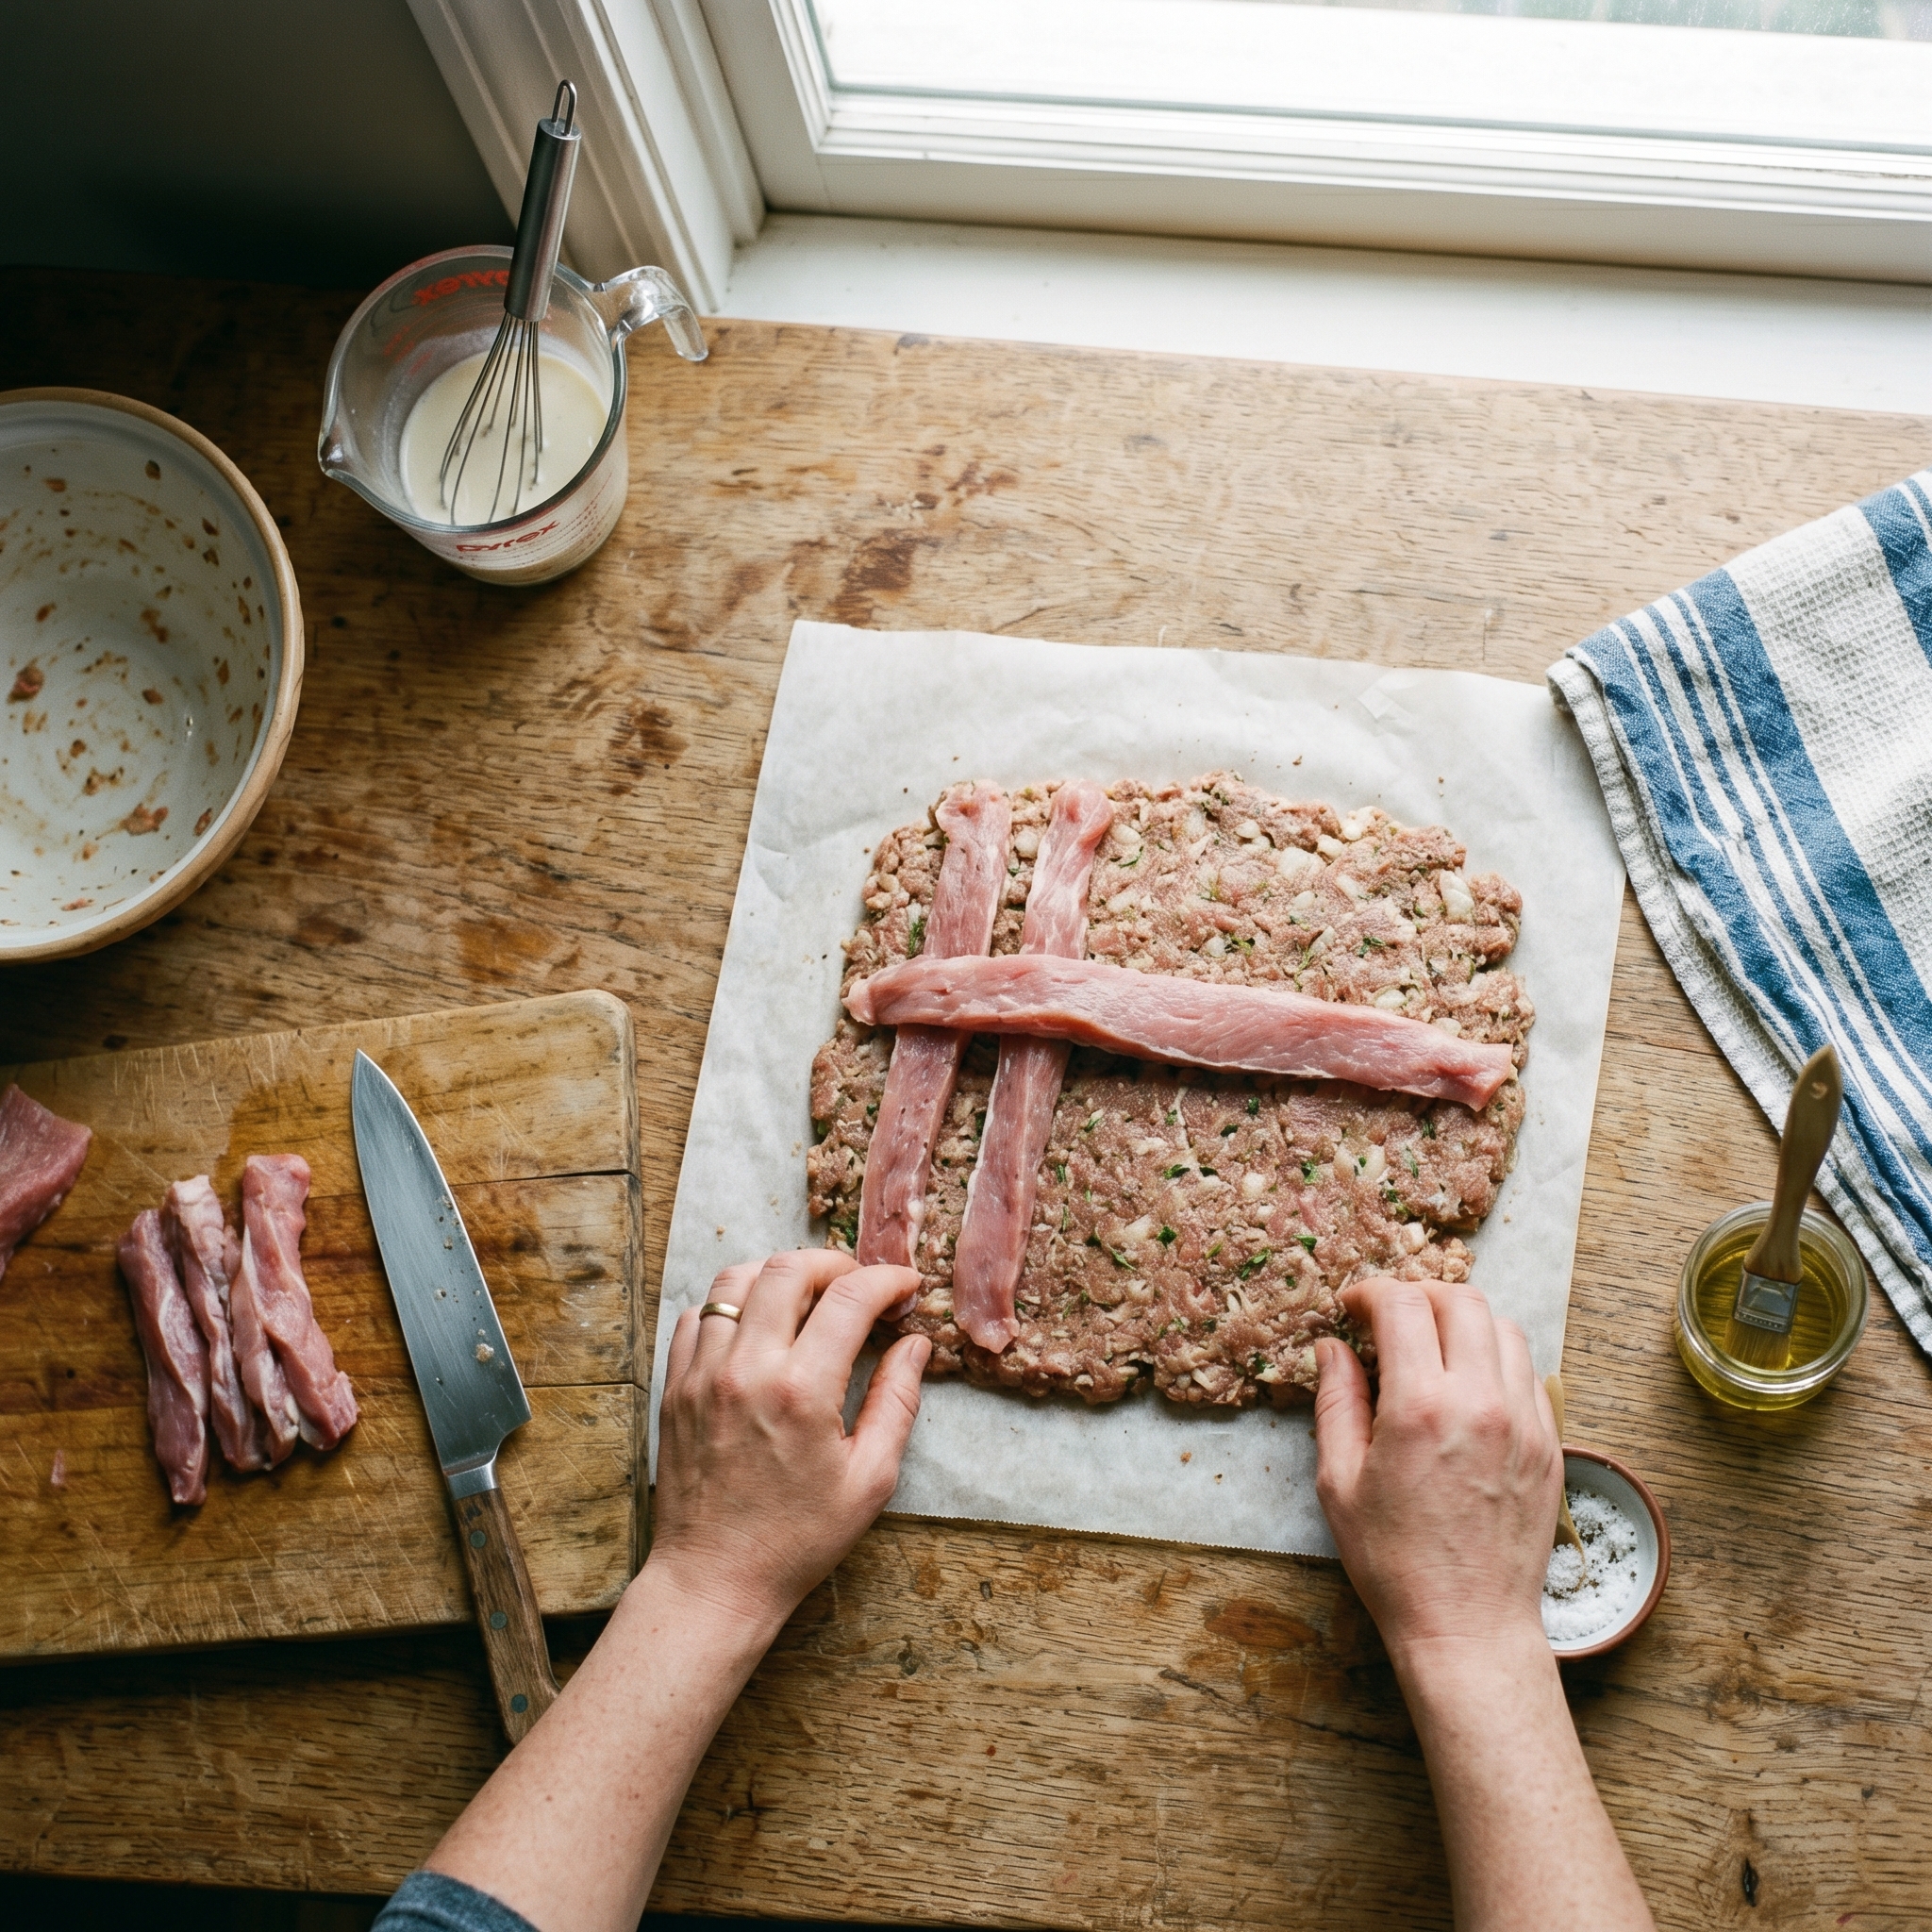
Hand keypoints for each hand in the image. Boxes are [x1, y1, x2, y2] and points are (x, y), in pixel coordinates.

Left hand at [650, 1250, 930, 1636]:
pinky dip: (731, 1305)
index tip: (904, 1287)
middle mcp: (746, 1368)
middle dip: (834, 1264)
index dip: (887, 1280)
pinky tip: (757, 1327)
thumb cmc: (798, 1540)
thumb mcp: (870, 1478)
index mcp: (801, 1390)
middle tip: (859, 1286)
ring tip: (807, 1296)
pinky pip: (696, 1316)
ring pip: (734, 1280)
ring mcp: (702, 1374)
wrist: (715, 1581)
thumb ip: (897, 1401)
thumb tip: (915, 1343)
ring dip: (778, 1274)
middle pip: (788, 1269)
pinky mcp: (675, 1388)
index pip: (850, 1297)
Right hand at [1314, 1276, 1559, 1669]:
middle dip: (1419, 1295)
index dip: (1370, 1292)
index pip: (1402, 1305)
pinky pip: (1529, 1373)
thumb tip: (1333, 1350)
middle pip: (1461, 1300)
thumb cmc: (1395, 1563)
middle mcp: (1480, 1402)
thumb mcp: (1339, 1482)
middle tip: (1391, 1319)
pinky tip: (1469, 1387)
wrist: (1468, 1625)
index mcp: (1420, 1407)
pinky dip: (1497, 1360)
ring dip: (1463, 1322)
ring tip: (1433, 1349)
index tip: (1353, 1308)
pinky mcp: (1550, 1444)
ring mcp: (1524, 1421)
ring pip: (1504, 1327)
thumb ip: (1336, 1402)